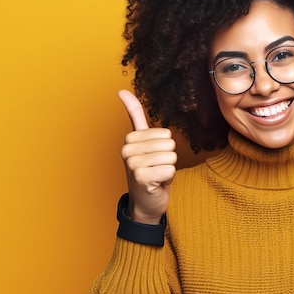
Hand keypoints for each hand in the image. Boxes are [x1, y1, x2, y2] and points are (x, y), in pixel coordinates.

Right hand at [118, 90, 176, 223]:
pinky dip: (168, 179)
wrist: (146, 203)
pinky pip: (170, 170)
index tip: (152, 158)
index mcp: (130, 139)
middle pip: (170, 144)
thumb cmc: (148, 171)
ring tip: (156, 176)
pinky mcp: (141, 177)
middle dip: (168, 159)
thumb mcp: (143, 143)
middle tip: (156, 169)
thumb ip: (135, 116)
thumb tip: (122, 91)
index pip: (165, 134)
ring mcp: (133, 164)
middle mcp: (127, 150)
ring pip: (171, 157)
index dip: (165, 148)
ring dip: (168, 169)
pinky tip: (156, 184)